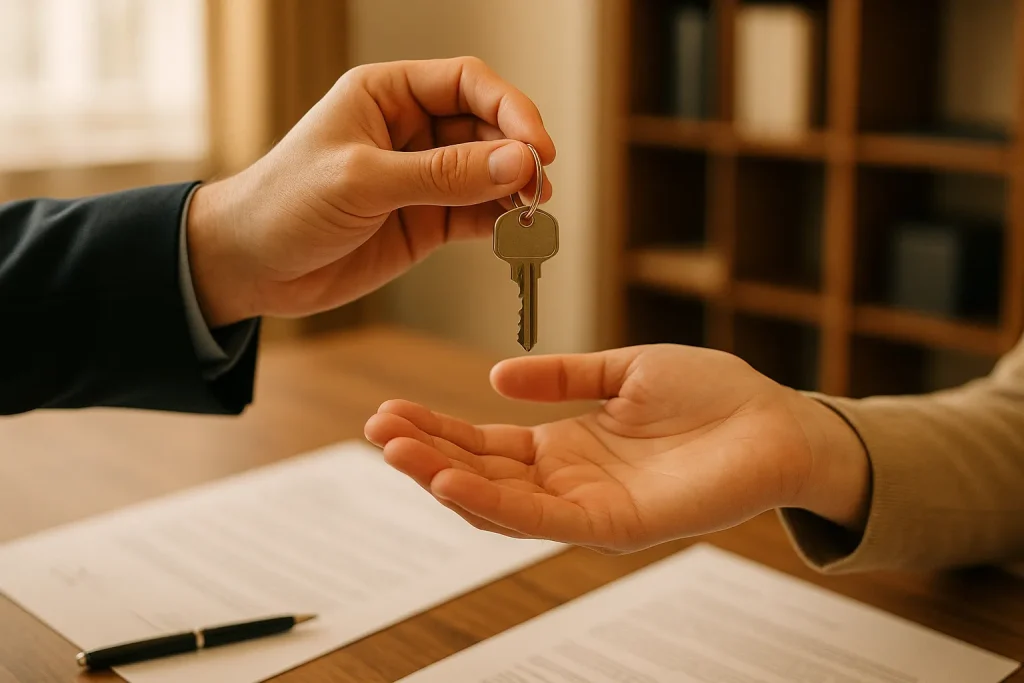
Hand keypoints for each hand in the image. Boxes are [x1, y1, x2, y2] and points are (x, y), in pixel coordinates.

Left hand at [186, 57, 554, 327]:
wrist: (249, 267)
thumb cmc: (283, 204)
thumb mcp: (363, 181)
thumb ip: (442, 174)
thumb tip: (515, 163)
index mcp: (387, 95)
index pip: (467, 83)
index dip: (510, 109)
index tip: (536, 147)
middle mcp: (410, 130)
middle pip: (487, 127)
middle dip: (517, 155)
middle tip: (537, 189)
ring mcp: (421, 177)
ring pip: (489, 173)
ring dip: (515, 191)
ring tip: (532, 214)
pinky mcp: (426, 221)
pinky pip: (477, 214)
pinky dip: (500, 224)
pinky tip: (513, 235)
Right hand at [364, 344, 869, 552]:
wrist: (778, 422)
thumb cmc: (712, 395)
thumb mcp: (623, 369)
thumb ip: (562, 376)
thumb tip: (494, 378)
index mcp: (567, 446)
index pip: (486, 443)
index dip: (437, 428)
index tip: (389, 409)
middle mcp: (568, 481)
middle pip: (480, 473)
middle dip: (424, 452)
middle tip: (375, 428)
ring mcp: (588, 507)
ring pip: (498, 501)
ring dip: (442, 478)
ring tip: (394, 450)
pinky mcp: (615, 526)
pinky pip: (541, 518)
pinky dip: (491, 503)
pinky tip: (448, 479)